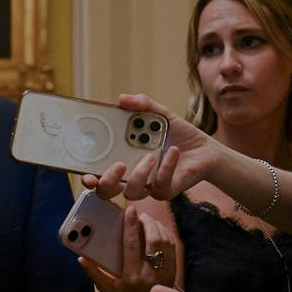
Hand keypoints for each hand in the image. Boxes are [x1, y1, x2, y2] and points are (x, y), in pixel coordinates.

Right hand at [79, 203, 175, 291]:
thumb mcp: (107, 289)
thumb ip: (94, 273)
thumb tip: (80, 258)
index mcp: (131, 275)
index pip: (132, 245)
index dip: (130, 225)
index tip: (129, 210)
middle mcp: (150, 273)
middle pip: (153, 240)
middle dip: (148, 222)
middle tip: (140, 215)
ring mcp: (164, 271)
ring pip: (165, 242)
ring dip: (158, 227)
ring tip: (148, 220)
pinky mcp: (173, 271)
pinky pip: (172, 247)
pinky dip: (166, 235)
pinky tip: (158, 230)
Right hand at [82, 94, 216, 201]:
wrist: (205, 149)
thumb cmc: (178, 136)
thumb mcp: (160, 115)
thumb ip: (141, 106)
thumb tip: (122, 99)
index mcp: (122, 160)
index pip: (98, 175)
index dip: (89, 178)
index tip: (86, 173)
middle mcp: (130, 177)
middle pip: (107, 192)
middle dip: (108, 181)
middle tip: (118, 165)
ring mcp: (147, 187)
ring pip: (132, 192)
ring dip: (139, 174)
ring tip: (151, 156)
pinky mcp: (165, 191)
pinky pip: (159, 185)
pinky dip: (166, 167)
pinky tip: (173, 151)